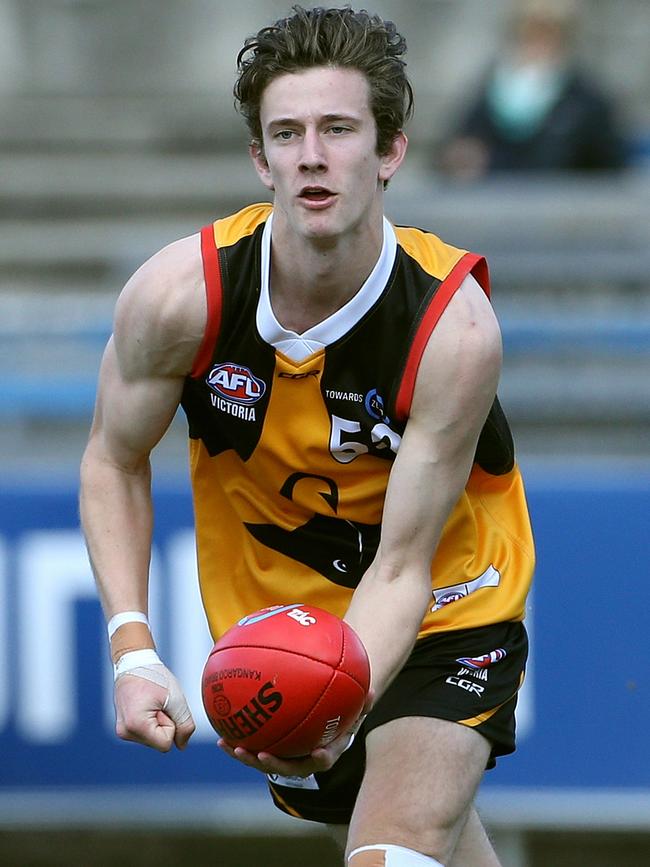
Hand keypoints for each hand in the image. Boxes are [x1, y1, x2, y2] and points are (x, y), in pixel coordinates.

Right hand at [114, 665, 195, 752]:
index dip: (171, 724)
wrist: (134, 662)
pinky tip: (146, 705)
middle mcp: (125, 732)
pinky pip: (147, 732)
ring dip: (158, 721)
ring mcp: (122, 731)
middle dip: (164, 723)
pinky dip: (151, 721)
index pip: (166, 743)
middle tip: (157, 702)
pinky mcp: (123, 728)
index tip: (163, 706)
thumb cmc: (155, 676)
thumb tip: (182, 745)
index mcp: (136, 726)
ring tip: (151, 702)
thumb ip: (184, 724)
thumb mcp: (176, 699)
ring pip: (153, 738)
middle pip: (159, 742)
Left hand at [218, 690, 373, 776]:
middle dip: (270, 763)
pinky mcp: (270, 749)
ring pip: (264, 760)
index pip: (323, 760)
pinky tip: (221, 730)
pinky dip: (238, 740)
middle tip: (258, 754)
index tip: (316, 753)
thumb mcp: (355, 708)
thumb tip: (374, 690)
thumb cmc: (342, 712)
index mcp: (324, 751)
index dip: (319, 758)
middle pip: (286, 767)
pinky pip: (254, 745)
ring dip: (246, 755)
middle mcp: (302, 758)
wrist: (327, 719)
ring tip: (229, 745)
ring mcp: (285, 756)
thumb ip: (364, 702)